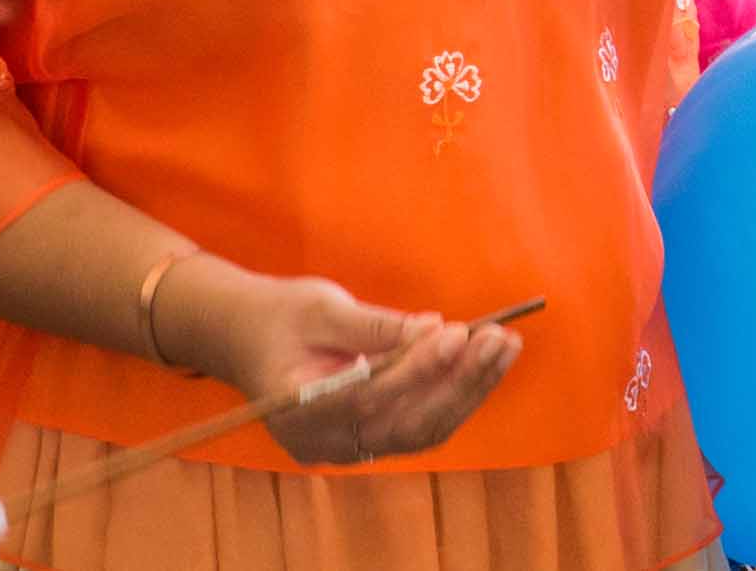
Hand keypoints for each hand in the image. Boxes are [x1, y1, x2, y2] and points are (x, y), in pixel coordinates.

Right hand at [163, 263, 519, 465]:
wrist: (249, 337)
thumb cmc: (280, 315)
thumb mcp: (320, 306)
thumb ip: (374, 325)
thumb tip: (433, 328)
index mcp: (296, 409)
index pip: (367, 398)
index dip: (416, 369)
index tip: (456, 332)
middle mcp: (323, 443)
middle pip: (405, 425)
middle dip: (458, 382)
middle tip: (498, 338)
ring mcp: (347, 448)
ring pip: (422, 431)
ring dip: (469, 389)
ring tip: (505, 346)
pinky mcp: (370, 439)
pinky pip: (421, 425)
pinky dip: (457, 394)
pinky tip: (486, 361)